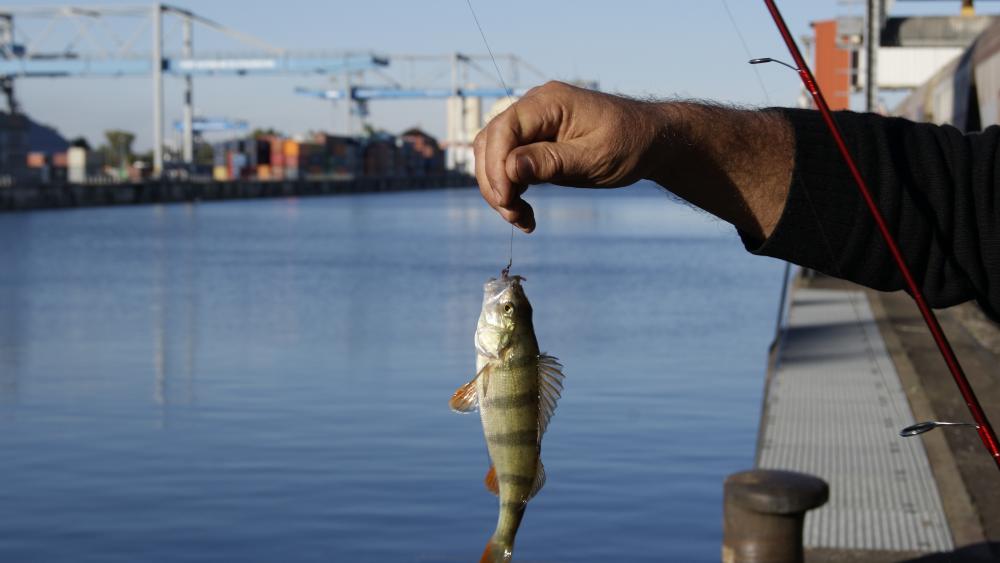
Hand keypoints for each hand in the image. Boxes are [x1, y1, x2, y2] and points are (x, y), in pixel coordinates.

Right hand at [473, 81, 663, 232]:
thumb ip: (552, 161)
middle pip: (490, 142)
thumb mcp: (595, 157)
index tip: (507, 200)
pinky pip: (508, 165)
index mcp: (549, 102)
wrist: (651, 141)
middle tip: (513, 216)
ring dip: (500, 189)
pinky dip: (511, 190)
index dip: (496, 165)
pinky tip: (525, 213)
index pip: (504, 129)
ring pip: (494, 155)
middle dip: (494, 182)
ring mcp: (534, 124)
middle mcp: (535, 107)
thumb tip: (511, 168)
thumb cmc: (630, 144)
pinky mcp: (535, 143)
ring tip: (521, 219)